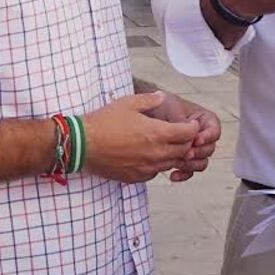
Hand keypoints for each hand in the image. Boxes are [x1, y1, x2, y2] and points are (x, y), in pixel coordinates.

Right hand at [80, 92, 202, 183]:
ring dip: (172, 154)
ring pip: (170, 163)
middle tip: (181, 134)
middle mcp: (155, 153)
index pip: (188, 133)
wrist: (82, 144)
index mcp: (156, 133)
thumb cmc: (103, 122)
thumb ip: (150, 100)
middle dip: (186, 142)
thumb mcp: (128, 103)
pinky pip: (155, 173)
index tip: (191, 124)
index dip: (192, 128)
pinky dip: (157, 165)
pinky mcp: (136, 177)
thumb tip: (161, 97)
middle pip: (183, 150)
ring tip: (165, 144)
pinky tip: (149, 156)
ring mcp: (146, 167)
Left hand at [145, 92, 222, 182]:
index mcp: (204, 120)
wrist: (143, 114)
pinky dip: (182, 174)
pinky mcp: (182, 160)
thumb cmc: (160, 105)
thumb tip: (190, 134)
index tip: (197, 140)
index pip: (214, 130)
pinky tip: (173, 174)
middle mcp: (201, 135)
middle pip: (209, 149)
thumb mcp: (172, 107)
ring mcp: (192, 149)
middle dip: (198, 152)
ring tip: (179, 162)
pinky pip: (188, 171)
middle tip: (187, 153)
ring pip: (201, 162)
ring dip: (192, 165)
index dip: (208, 136)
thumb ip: (183, 122)